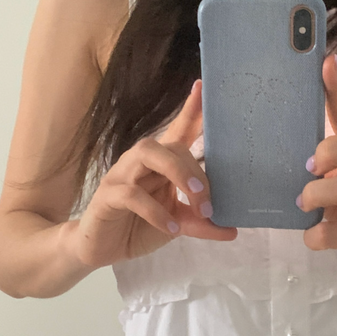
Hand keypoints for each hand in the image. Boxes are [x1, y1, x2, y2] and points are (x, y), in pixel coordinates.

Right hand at [72, 80, 237, 267]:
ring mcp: (121, 175)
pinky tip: (171, 227)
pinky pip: (131, 193)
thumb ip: (201, 222)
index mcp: (160, 163)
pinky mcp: (107, 195)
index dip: (191, 109)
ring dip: (177, 173)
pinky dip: (155, 210)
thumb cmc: (140, 226)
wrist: (103, 249)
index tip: (202, 87)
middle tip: (209, 203)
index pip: (177, 129)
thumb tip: (233, 229)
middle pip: (171, 145)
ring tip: (196, 199)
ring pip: (147, 154)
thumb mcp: (177, 224)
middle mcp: (140, 161)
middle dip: (194, 170)